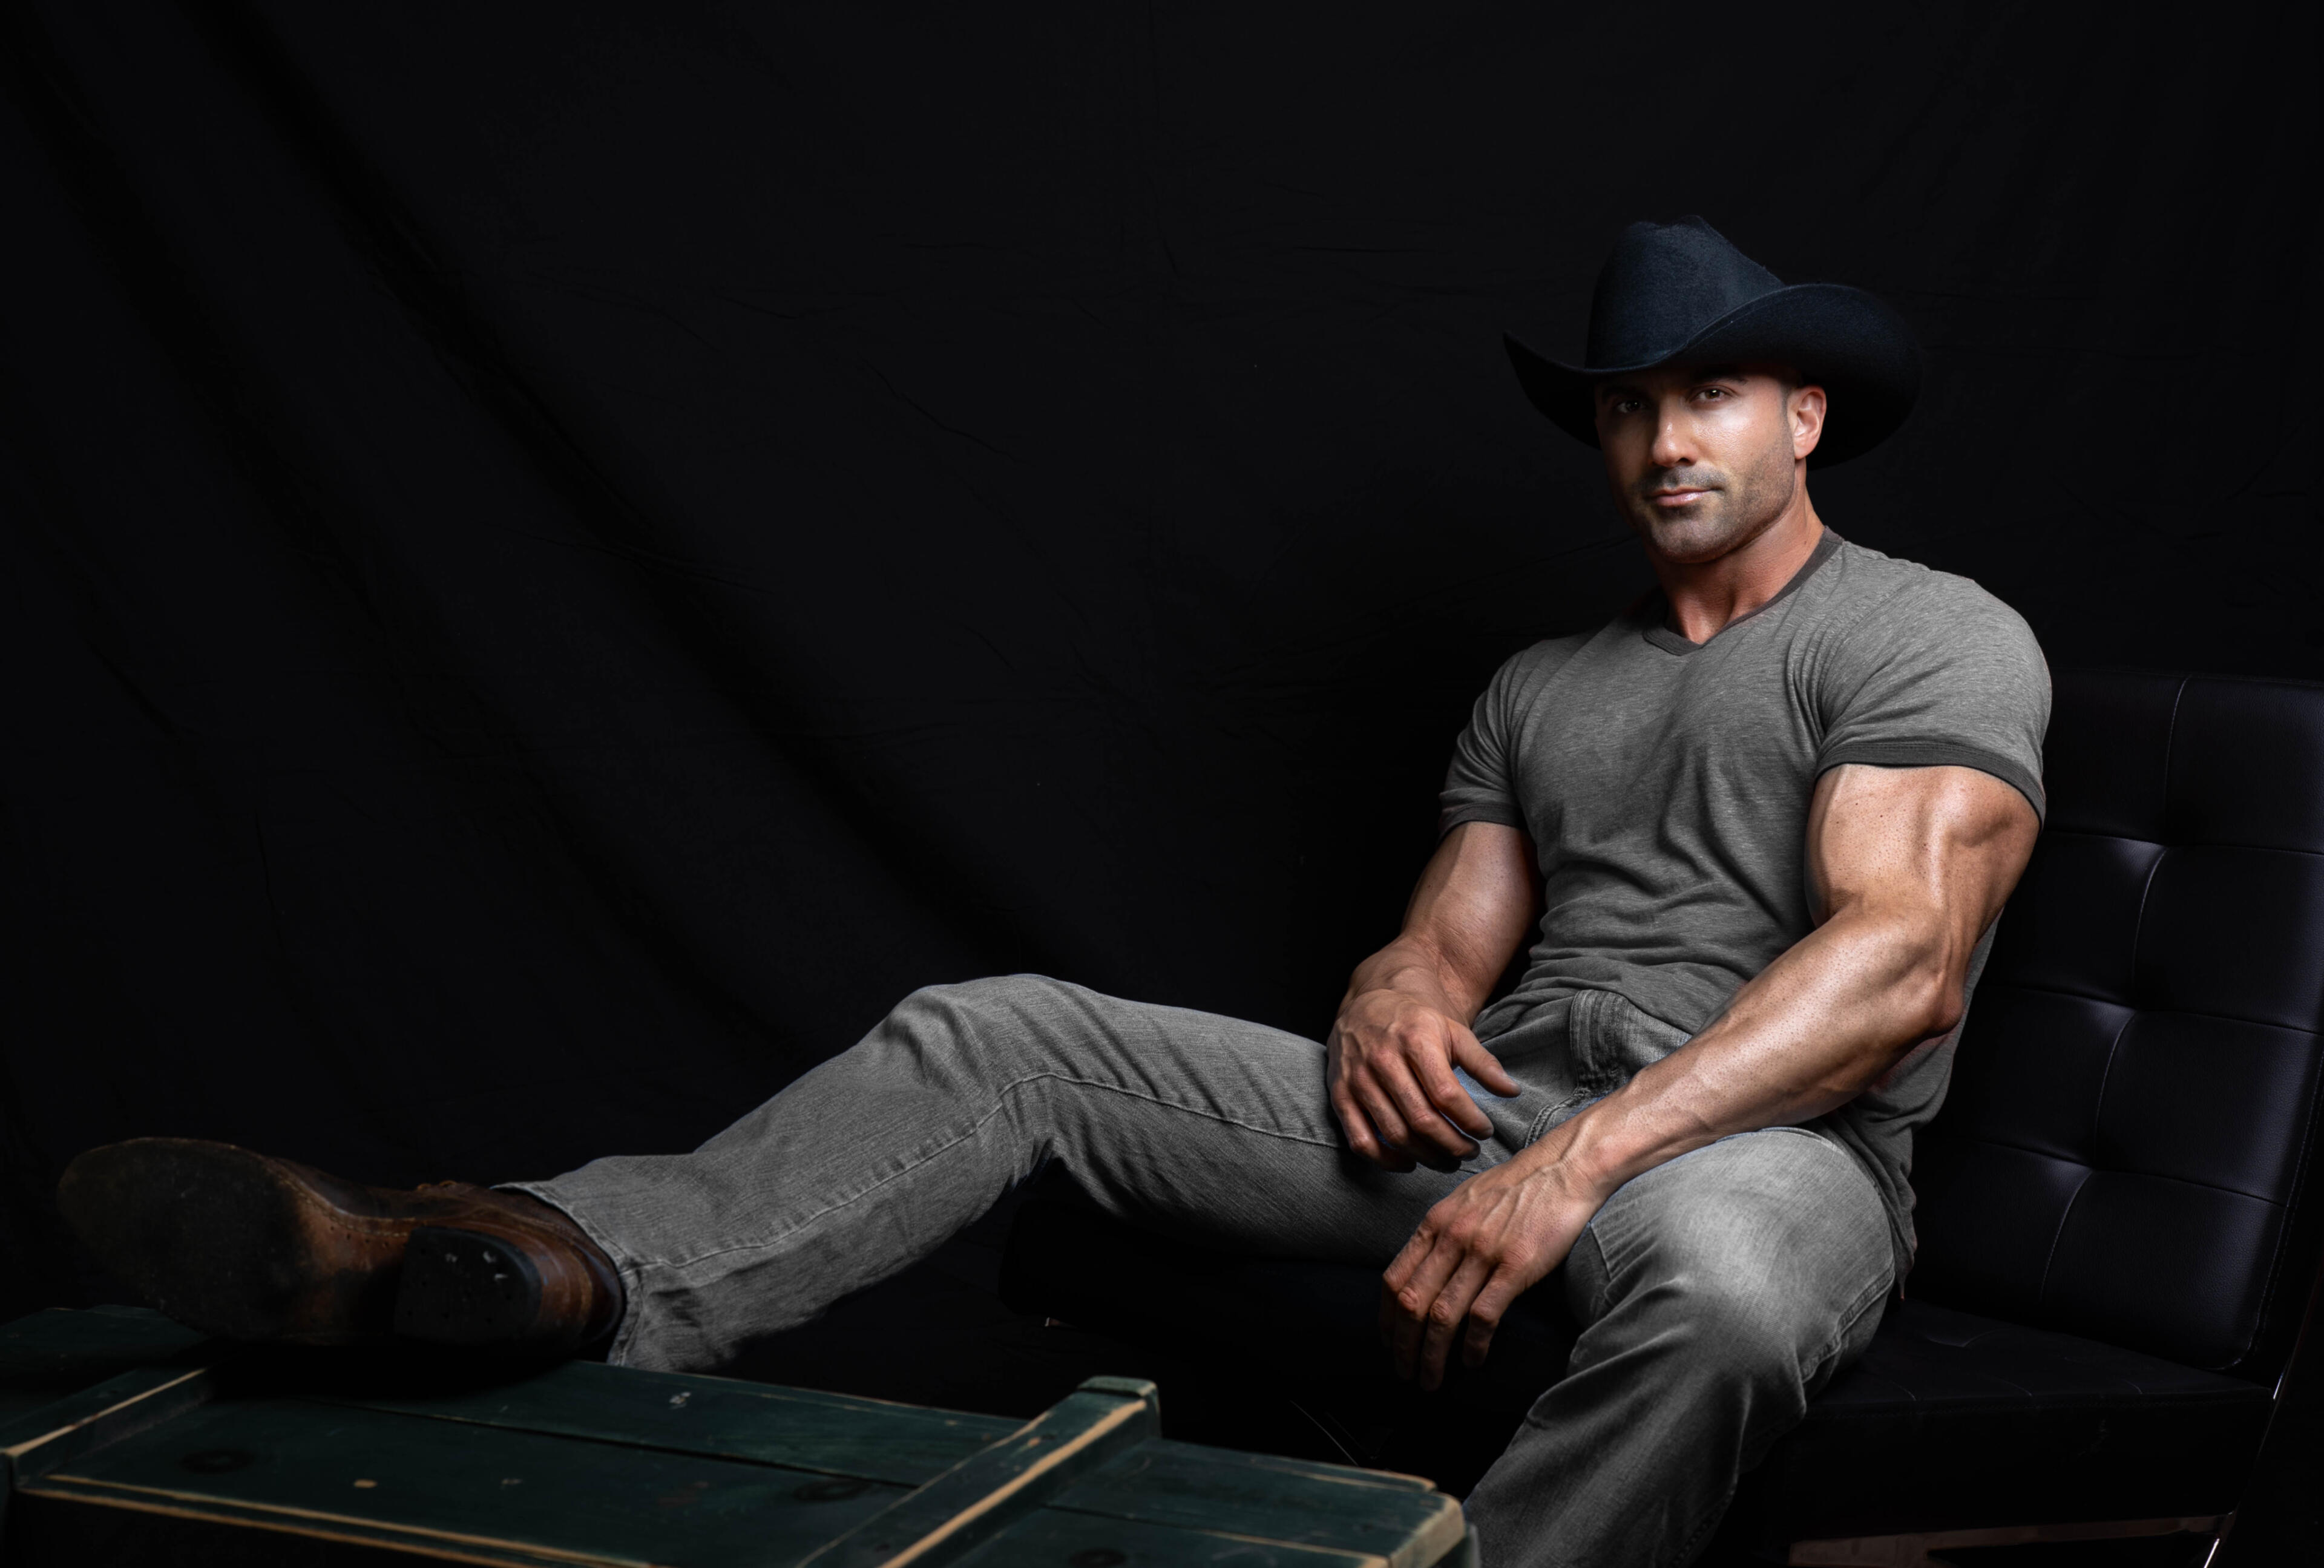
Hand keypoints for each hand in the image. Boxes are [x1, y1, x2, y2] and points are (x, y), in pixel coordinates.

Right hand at [1328, 989, 1519, 1168]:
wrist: (1368, 1000)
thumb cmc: (1417, 1021)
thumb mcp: (1454, 1030)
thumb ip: (1483, 1063)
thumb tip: (1512, 1092)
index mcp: (1415, 1040)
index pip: (1446, 1095)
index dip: (1469, 1121)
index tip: (1484, 1132)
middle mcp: (1382, 1059)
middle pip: (1422, 1119)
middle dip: (1452, 1145)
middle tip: (1469, 1152)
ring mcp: (1357, 1079)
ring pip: (1395, 1134)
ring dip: (1426, 1156)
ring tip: (1447, 1160)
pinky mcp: (1339, 1095)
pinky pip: (1360, 1140)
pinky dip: (1385, 1160)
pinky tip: (1409, 1163)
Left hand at [1378, 1147, 1600, 1388]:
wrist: (1563, 1169)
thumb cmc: (1516, 1187)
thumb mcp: (1464, 1201)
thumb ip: (1441, 1234)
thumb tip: (1423, 1270)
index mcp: (1435, 1222)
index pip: (1394, 1279)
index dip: (1385, 1319)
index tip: (1387, 1344)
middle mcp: (1451, 1237)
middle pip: (1412, 1303)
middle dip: (1403, 1346)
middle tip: (1404, 1374)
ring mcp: (1482, 1251)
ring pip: (1442, 1316)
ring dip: (1433, 1356)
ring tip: (1432, 1380)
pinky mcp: (1515, 1266)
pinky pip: (1483, 1315)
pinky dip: (1473, 1345)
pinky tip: (1473, 1361)